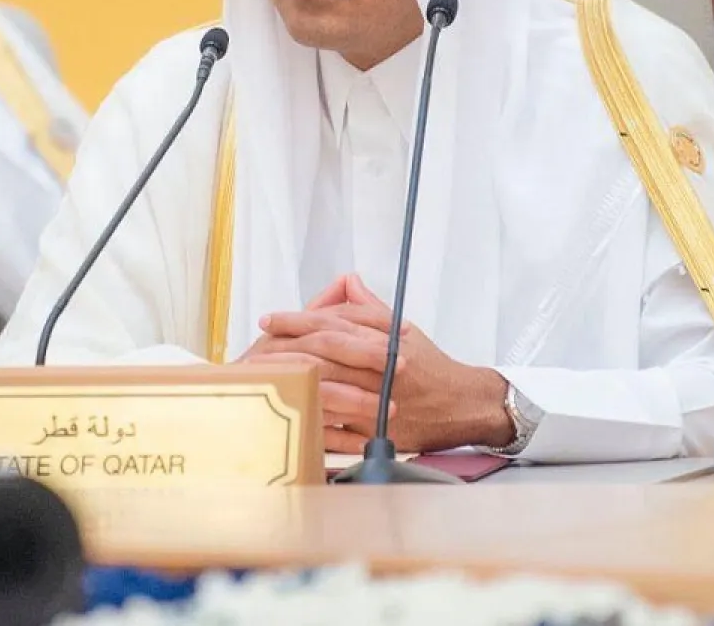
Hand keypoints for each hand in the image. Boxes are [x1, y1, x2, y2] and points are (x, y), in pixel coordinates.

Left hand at [257, 275, 510, 453]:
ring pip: (323, 388)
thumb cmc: (430, 366)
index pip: (331, 324)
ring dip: (288, 381)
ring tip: (258, 376)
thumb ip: (369, 308)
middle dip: (282, 348)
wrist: (461, 405)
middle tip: (253, 346)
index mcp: (382, 340)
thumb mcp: (402, 329)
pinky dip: (308, 416)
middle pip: (321, 354)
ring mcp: (375, 402)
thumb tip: (347, 282)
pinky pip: (335, 426)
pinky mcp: (374, 431)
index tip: (269, 319)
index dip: (296, 320)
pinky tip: (283, 410)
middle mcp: (378, 368)